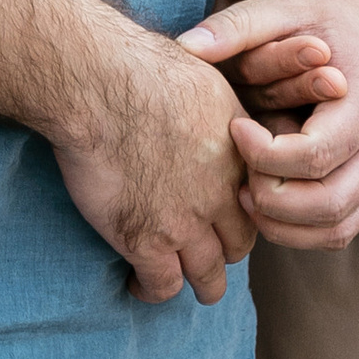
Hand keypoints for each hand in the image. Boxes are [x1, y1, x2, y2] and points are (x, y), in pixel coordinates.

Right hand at [52, 24, 260, 307]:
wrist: (99, 84)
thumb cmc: (142, 68)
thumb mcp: (206, 82)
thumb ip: (220, 113)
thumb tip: (214, 114)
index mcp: (239, 158)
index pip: (259, 206)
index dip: (240, 215)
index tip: (220, 217)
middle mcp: (220, 196)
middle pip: (238, 248)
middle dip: (222, 252)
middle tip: (202, 252)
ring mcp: (184, 224)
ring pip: (208, 277)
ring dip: (197, 282)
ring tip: (179, 281)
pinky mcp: (144, 241)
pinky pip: (162, 287)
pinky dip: (151, 290)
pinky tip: (137, 283)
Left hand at [182, 0, 358, 251]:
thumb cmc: (328, 10)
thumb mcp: (285, 4)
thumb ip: (238, 24)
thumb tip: (187, 46)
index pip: (315, 156)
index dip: (264, 155)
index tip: (234, 127)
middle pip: (329, 204)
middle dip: (271, 201)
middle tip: (234, 176)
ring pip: (337, 227)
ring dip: (284, 225)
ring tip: (242, 193)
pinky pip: (340, 226)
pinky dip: (300, 229)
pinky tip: (262, 200)